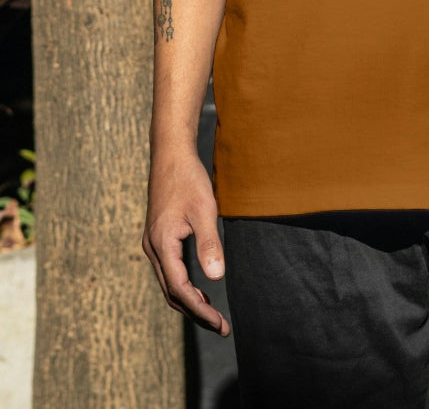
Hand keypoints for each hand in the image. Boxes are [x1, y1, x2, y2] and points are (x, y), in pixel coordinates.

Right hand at [143, 148, 230, 335]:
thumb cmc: (188, 180)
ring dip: (189, 301)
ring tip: (213, 315)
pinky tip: (200, 289)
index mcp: (162, 245)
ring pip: (169, 284)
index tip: (220, 324)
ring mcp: (153, 244)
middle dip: (196, 313)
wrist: (170, 156)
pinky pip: (169, 271)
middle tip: (221, 327)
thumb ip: (209, 244)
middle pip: (173, 293)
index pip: (181, 290)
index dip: (200, 310)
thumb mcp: (204, 210)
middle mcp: (152, 249)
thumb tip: (216, 279)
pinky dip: (184, 286)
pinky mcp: (158, 238)